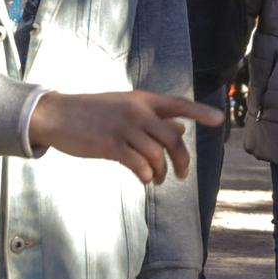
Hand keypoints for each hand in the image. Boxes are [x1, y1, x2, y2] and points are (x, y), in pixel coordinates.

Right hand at [30, 90, 223, 183]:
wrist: (57, 115)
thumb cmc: (93, 113)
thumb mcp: (125, 109)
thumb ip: (153, 119)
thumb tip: (181, 131)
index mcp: (142, 99)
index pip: (178, 104)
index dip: (200, 112)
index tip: (220, 120)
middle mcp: (137, 111)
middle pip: (172, 138)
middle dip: (182, 160)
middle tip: (181, 175)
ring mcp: (123, 127)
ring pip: (157, 155)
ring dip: (161, 172)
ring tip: (157, 179)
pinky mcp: (110, 145)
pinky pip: (139, 165)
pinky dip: (146, 175)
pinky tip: (144, 178)